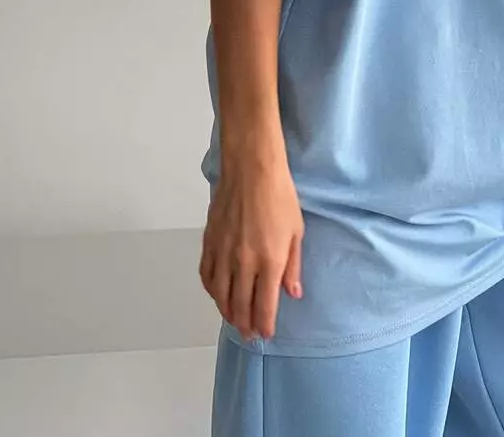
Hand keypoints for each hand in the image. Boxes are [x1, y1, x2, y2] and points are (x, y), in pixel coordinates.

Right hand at [199, 153, 304, 340]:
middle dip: (246, 325)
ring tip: (234, 320)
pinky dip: (212, 291)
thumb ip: (292, 265)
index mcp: (270, 261)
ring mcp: (224, 253)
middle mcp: (244, 262)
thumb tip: (292, 293)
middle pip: (241, 306)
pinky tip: (218, 295)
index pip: (264, 306)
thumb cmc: (280, 195)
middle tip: (250, 334)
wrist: (251, 169)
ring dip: (227, 313)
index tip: (266, 334)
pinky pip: (207, 276)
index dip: (265, 325)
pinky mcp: (209, 243)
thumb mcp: (296, 231)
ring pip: (221, 296)